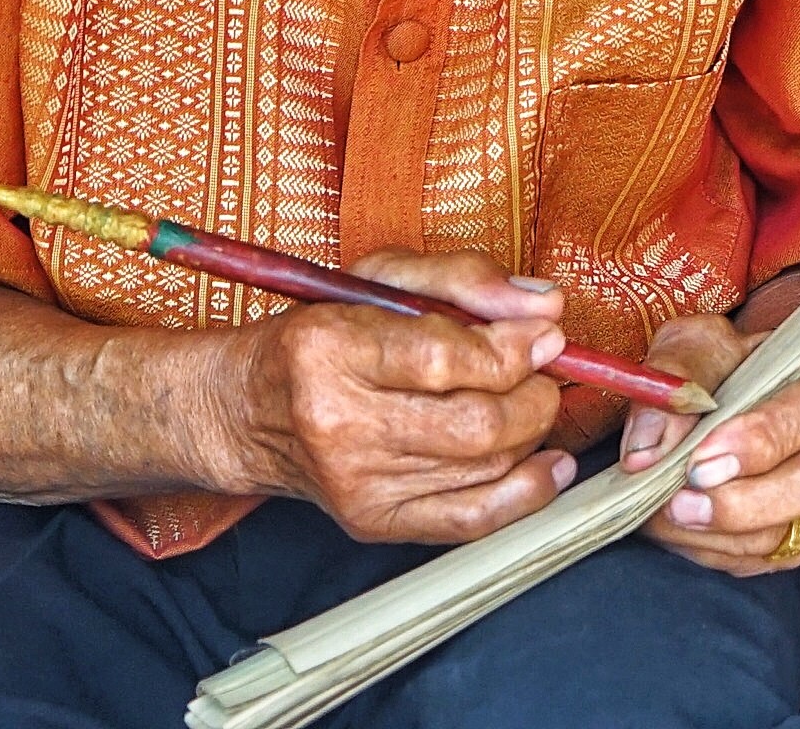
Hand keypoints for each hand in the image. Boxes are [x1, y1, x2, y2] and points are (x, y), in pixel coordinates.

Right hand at [217, 249, 574, 544]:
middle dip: (534, 393)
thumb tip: (543, 303)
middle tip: (543, 369)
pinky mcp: (374, 521)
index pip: (445, 359)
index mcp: (330, 349)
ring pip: (484, 466)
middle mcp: (338, 423)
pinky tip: (550, 463)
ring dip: (531, 431)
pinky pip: (471, 520)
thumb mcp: (380, 279)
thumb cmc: (322, 336)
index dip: (513, 348)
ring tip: (531, 400)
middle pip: (475, 423)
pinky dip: (528, 493)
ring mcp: (357, 482)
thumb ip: (465, 278)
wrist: (250, 410)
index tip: (543, 333)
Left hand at [618, 313, 799, 575]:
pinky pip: (767, 560)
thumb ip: (679, 376)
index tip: (699, 458)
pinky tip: (677, 530)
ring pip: (794, 534)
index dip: (760, 440)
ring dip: (719, 534)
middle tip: (681, 502)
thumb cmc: (742, 362)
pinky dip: (715, 550)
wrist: (776, 390)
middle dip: (745, 502)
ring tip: (664, 517)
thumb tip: (646, 449)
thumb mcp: (706, 342)